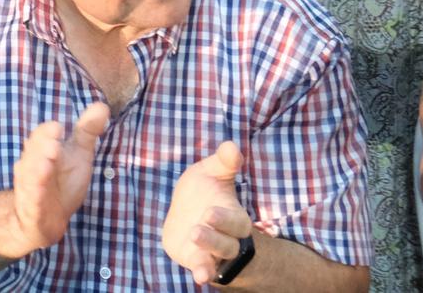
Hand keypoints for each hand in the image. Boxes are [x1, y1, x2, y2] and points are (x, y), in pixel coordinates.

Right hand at [8, 100, 109, 257]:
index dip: (48, 132)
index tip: (58, 128)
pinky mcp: (32, 209)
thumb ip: (87, 131)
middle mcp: (31, 165)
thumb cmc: (63, 180)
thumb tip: (102, 106)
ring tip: (45, 165)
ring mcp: (30, 187)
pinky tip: (39, 192)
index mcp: (42, 149)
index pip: (42, 135)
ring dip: (36, 171)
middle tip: (53, 144)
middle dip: (41, 148)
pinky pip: (31, 202)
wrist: (47, 217)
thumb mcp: (78, 154)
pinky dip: (33, 197)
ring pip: (29, 177)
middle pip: (33, 153)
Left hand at [161, 140, 254, 284]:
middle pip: (228, 244)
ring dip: (206, 249)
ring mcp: (211, 252)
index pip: (236, 222)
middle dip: (215, 236)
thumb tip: (233, 146)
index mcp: (234, 218)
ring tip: (193, 235)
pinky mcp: (195, 259)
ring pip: (215, 257)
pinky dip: (202, 272)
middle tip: (201, 224)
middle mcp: (226, 238)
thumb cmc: (204, 191)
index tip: (210, 211)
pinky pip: (203, 269)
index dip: (225, 219)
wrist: (186, 213)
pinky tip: (199, 277)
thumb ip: (224, 161)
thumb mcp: (211, 172)